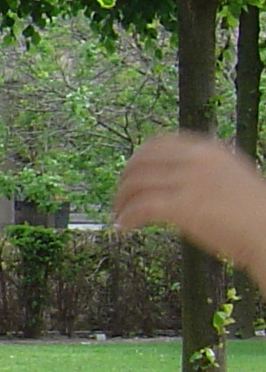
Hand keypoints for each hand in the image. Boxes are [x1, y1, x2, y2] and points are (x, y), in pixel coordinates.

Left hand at [113, 134, 265, 276]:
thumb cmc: (257, 215)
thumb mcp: (232, 178)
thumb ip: (204, 172)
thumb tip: (175, 180)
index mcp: (209, 150)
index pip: (159, 144)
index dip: (138, 159)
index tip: (130, 174)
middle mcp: (197, 161)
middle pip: (141, 161)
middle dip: (124, 180)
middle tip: (120, 198)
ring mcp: (189, 182)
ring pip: (135, 184)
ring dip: (121, 201)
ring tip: (119, 217)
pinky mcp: (183, 207)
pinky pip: (140, 207)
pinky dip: (127, 217)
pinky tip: (125, 228)